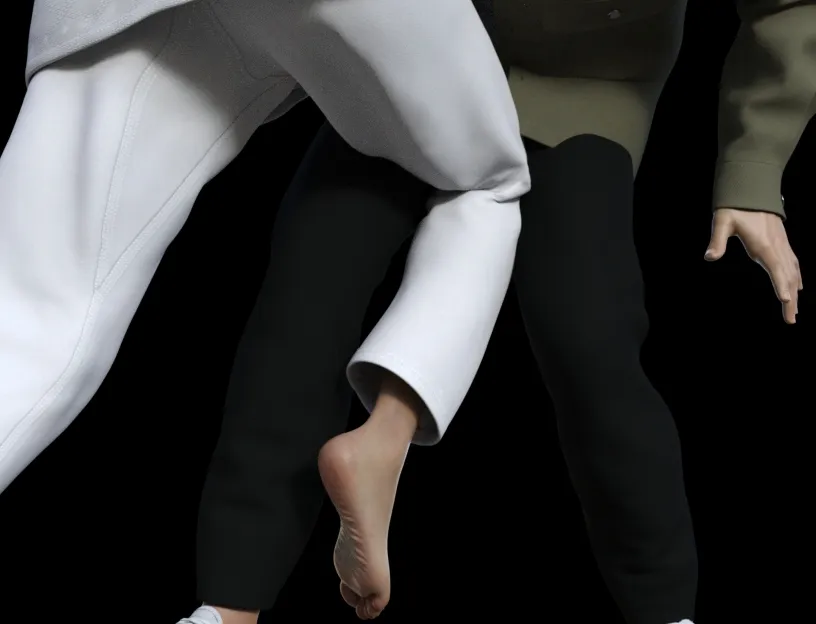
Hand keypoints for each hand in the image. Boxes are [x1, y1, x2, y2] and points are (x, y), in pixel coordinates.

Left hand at [705, 208, 801, 323]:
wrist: (752, 189)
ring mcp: (782, 245)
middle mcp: (777, 246)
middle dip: (791, 299)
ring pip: (793, 271)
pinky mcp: (782, 243)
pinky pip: (793, 263)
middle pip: (788, 276)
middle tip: (790, 320)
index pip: (775, 267)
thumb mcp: (721, 221)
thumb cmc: (735, 207)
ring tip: (794, 311)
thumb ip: (717, 240)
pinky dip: (796, 278)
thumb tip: (709, 257)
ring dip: (795, 292)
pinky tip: (797, 287)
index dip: (781, 284)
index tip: (786, 300)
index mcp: (763, 244)